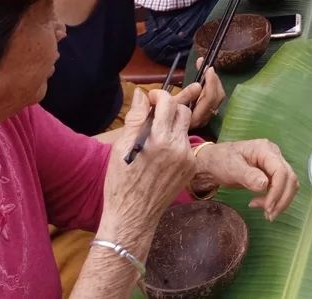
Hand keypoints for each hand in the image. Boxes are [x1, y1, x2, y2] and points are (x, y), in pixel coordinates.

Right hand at [100, 89, 194, 241]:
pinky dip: (176, 142)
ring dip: (173, 125)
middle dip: (169, 107)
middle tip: (155, 114)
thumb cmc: (121, 182)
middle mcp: (178, 146)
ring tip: (156, 136)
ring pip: (185, 128)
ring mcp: (187, 158)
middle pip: (183, 111)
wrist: (133, 217)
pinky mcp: (191, 168)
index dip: (158, 96)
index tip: (150, 99)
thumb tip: (142, 94)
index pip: (168, 102)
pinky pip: (186, 145)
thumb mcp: (122, 147)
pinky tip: (162, 154)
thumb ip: (136, 117)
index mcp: (160, 139)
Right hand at [173, 60, 225, 129]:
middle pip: (218, 96)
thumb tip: (198, 85)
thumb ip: (185, 95)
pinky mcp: (207, 113)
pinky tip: (205, 78)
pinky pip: (215, 97)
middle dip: (214, 79)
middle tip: (206, 67)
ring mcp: (207, 117)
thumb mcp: (172, 104)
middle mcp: (205, 118)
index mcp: (196, 118)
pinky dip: (213, 85)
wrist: (166, 127)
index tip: (207, 68)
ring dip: (214, 81)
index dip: (211, 82)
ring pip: (218, 96)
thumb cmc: (166, 115)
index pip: (210, 98)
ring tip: (205, 70)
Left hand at [192, 140, 298, 221]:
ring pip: (289, 184)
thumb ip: (248, 175)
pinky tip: (262, 205)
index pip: (281, 171)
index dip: (278, 191)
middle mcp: (274, 155)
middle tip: (268, 215)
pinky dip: (276, 199)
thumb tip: (264, 185)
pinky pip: (282, 187)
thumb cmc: (221, 161)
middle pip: (290, 178)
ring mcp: (274, 164)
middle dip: (282, 199)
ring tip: (265, 213)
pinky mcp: (272, 173)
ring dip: (281, 201)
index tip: (267, 208)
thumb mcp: (231, 168)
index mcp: (265, 150)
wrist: (214, 162)